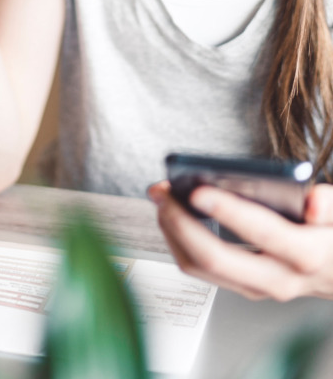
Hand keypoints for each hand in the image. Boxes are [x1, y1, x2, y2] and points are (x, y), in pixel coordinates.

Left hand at [148, 180, 332, 300]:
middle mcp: (278, 277)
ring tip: (161, 197)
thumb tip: (313, 202)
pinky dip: (177, 238)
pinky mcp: (240, 285)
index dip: (227, 210)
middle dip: (181, 222)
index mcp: (305, 254)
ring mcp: (256, 286)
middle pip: (216, 258)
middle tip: (164, 193)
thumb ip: (331, 204)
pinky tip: (170, 213)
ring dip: (172, 230)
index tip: (198, 190)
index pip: (262, 233)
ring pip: (199, 267)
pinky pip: (199, 268)